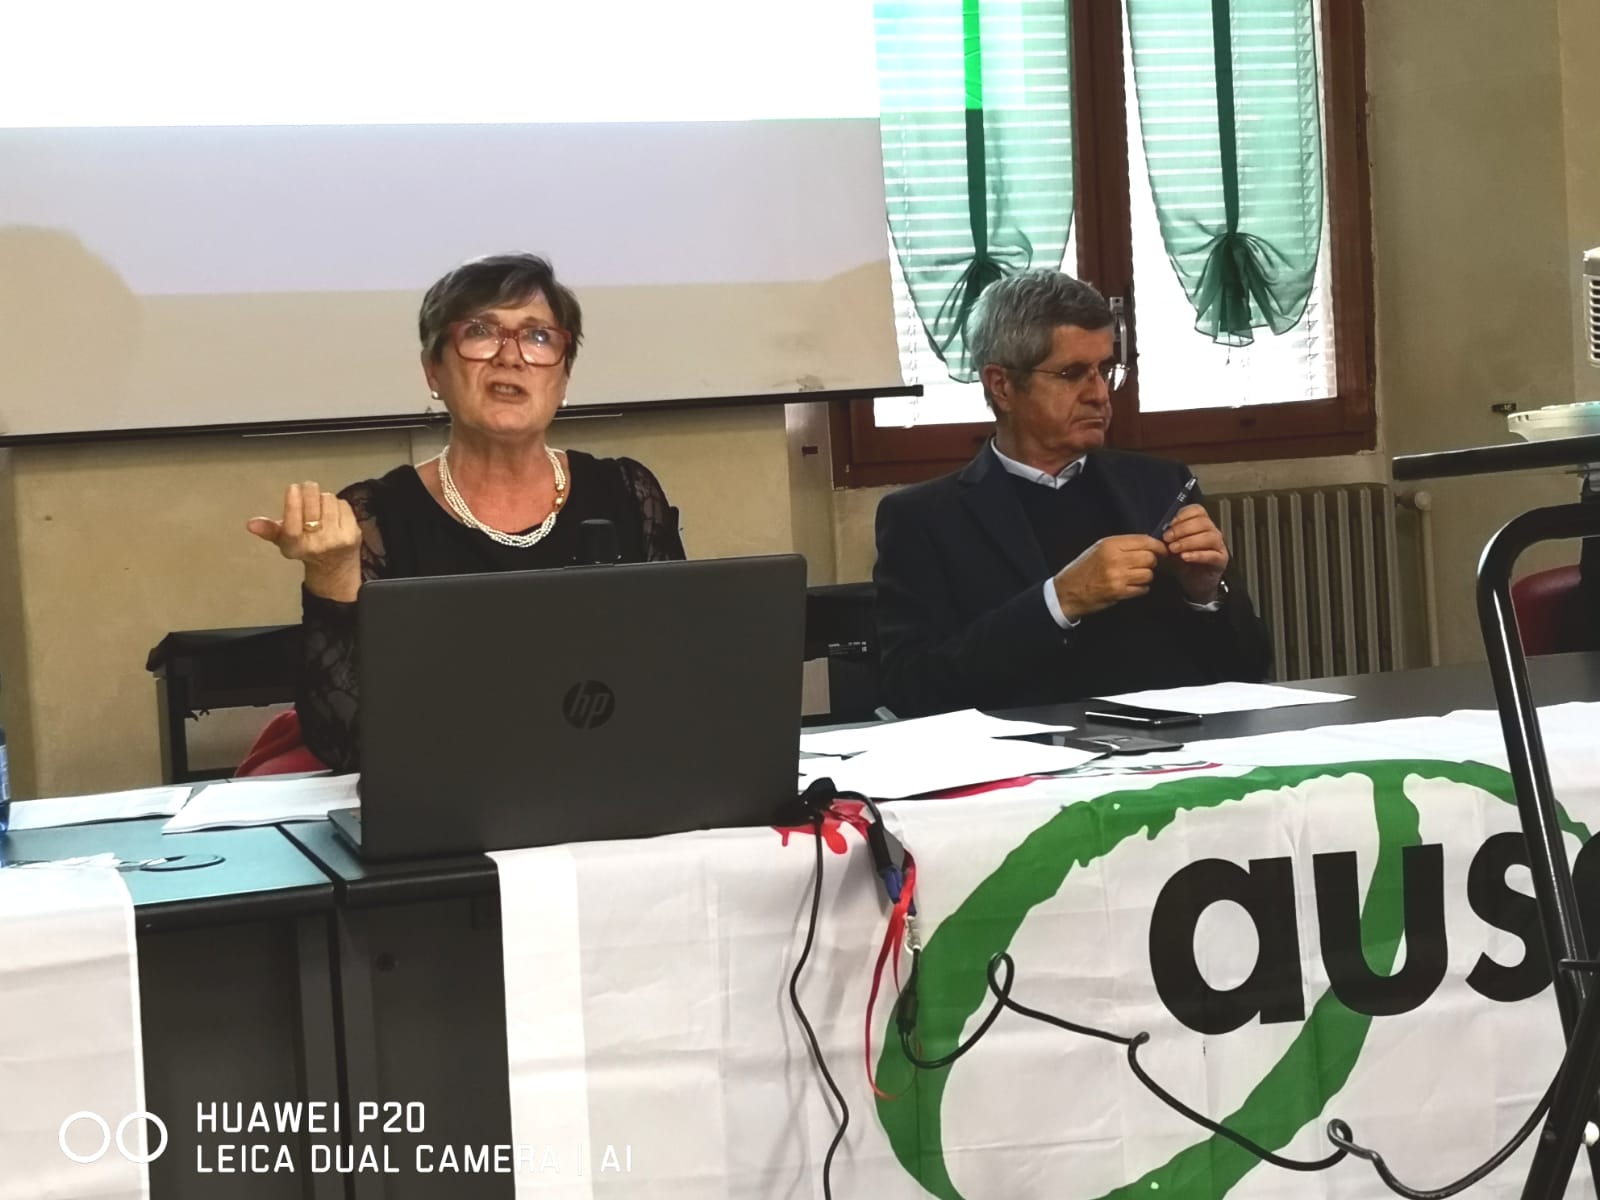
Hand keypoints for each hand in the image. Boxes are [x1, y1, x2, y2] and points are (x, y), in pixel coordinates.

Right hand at [247, 481, 361, 601]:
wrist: (335, 568)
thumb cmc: (306, 549)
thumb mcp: (284, 541)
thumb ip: (269, 530)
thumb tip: (251, 524)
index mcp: (296, 546)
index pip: (293, 522)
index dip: (293, 503)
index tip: (292, 488)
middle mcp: (317, 544)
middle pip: (313, 504)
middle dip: (308, 491)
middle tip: (306, 487)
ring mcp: (338, 539)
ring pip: (328, 500)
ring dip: (322, 498)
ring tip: (319, 506)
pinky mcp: (353, 533)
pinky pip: (343, 505)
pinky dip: (337, 504)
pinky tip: (333, 513)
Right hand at [1052, 535, 1166, 620]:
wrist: (1068, 591)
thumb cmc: (1084, 569)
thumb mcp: (1100, 548)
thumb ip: (1123, 545)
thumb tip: (1149, 545)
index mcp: (1110, 544)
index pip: (1145, 540)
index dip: (1158, 546)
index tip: (1162, 550)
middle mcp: (1115, 558)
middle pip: (1150, 557)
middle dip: (1151, 562)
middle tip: (1144, 565)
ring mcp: (1118, 576)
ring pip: (1149, 574)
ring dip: (1145, 576)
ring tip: (1134, 577)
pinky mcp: (1119, 592)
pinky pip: (1142, 588)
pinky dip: (1140, 588)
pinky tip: (1130, 586)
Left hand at [1161, 503, 1227, 602]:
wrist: (1193, 584)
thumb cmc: (1183, 564)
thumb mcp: (1171, 547)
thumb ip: (1168, 538)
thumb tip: (1160, 530)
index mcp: (1201, 525)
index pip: (1197, 510)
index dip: (1183, 515)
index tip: (1169, 524)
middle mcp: (1212, 532)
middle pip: (1203, 522)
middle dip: (1182, 529)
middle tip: (1168, 538)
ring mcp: (1218, 546)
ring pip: (1209, 537)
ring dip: (1189, 541)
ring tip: (1174, 549)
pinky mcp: (1220, 561)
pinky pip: (1212, 555)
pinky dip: (1197, 555)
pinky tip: (1185, 557)